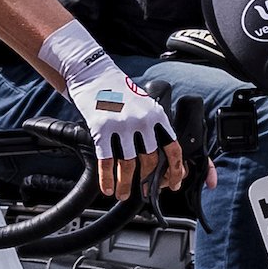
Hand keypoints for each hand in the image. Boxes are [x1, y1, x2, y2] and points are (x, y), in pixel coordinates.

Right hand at [63, 61, 182, 197]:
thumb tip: (162, 154)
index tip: (173, 183)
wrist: (93, 74)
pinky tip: (107, 188)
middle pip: (150, 161)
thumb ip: (153, 125)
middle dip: (149, 182)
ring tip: (123, 194)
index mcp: (157, 115)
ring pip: (128, 165)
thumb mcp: (144, 104)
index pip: (173, 148)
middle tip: (146, 192)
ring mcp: (121, 125)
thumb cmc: (118, 90)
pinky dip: (107, 179)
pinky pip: (106, 161)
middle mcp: (142, 121)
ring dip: (126, 185)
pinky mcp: (101, 129)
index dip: (175, 170)